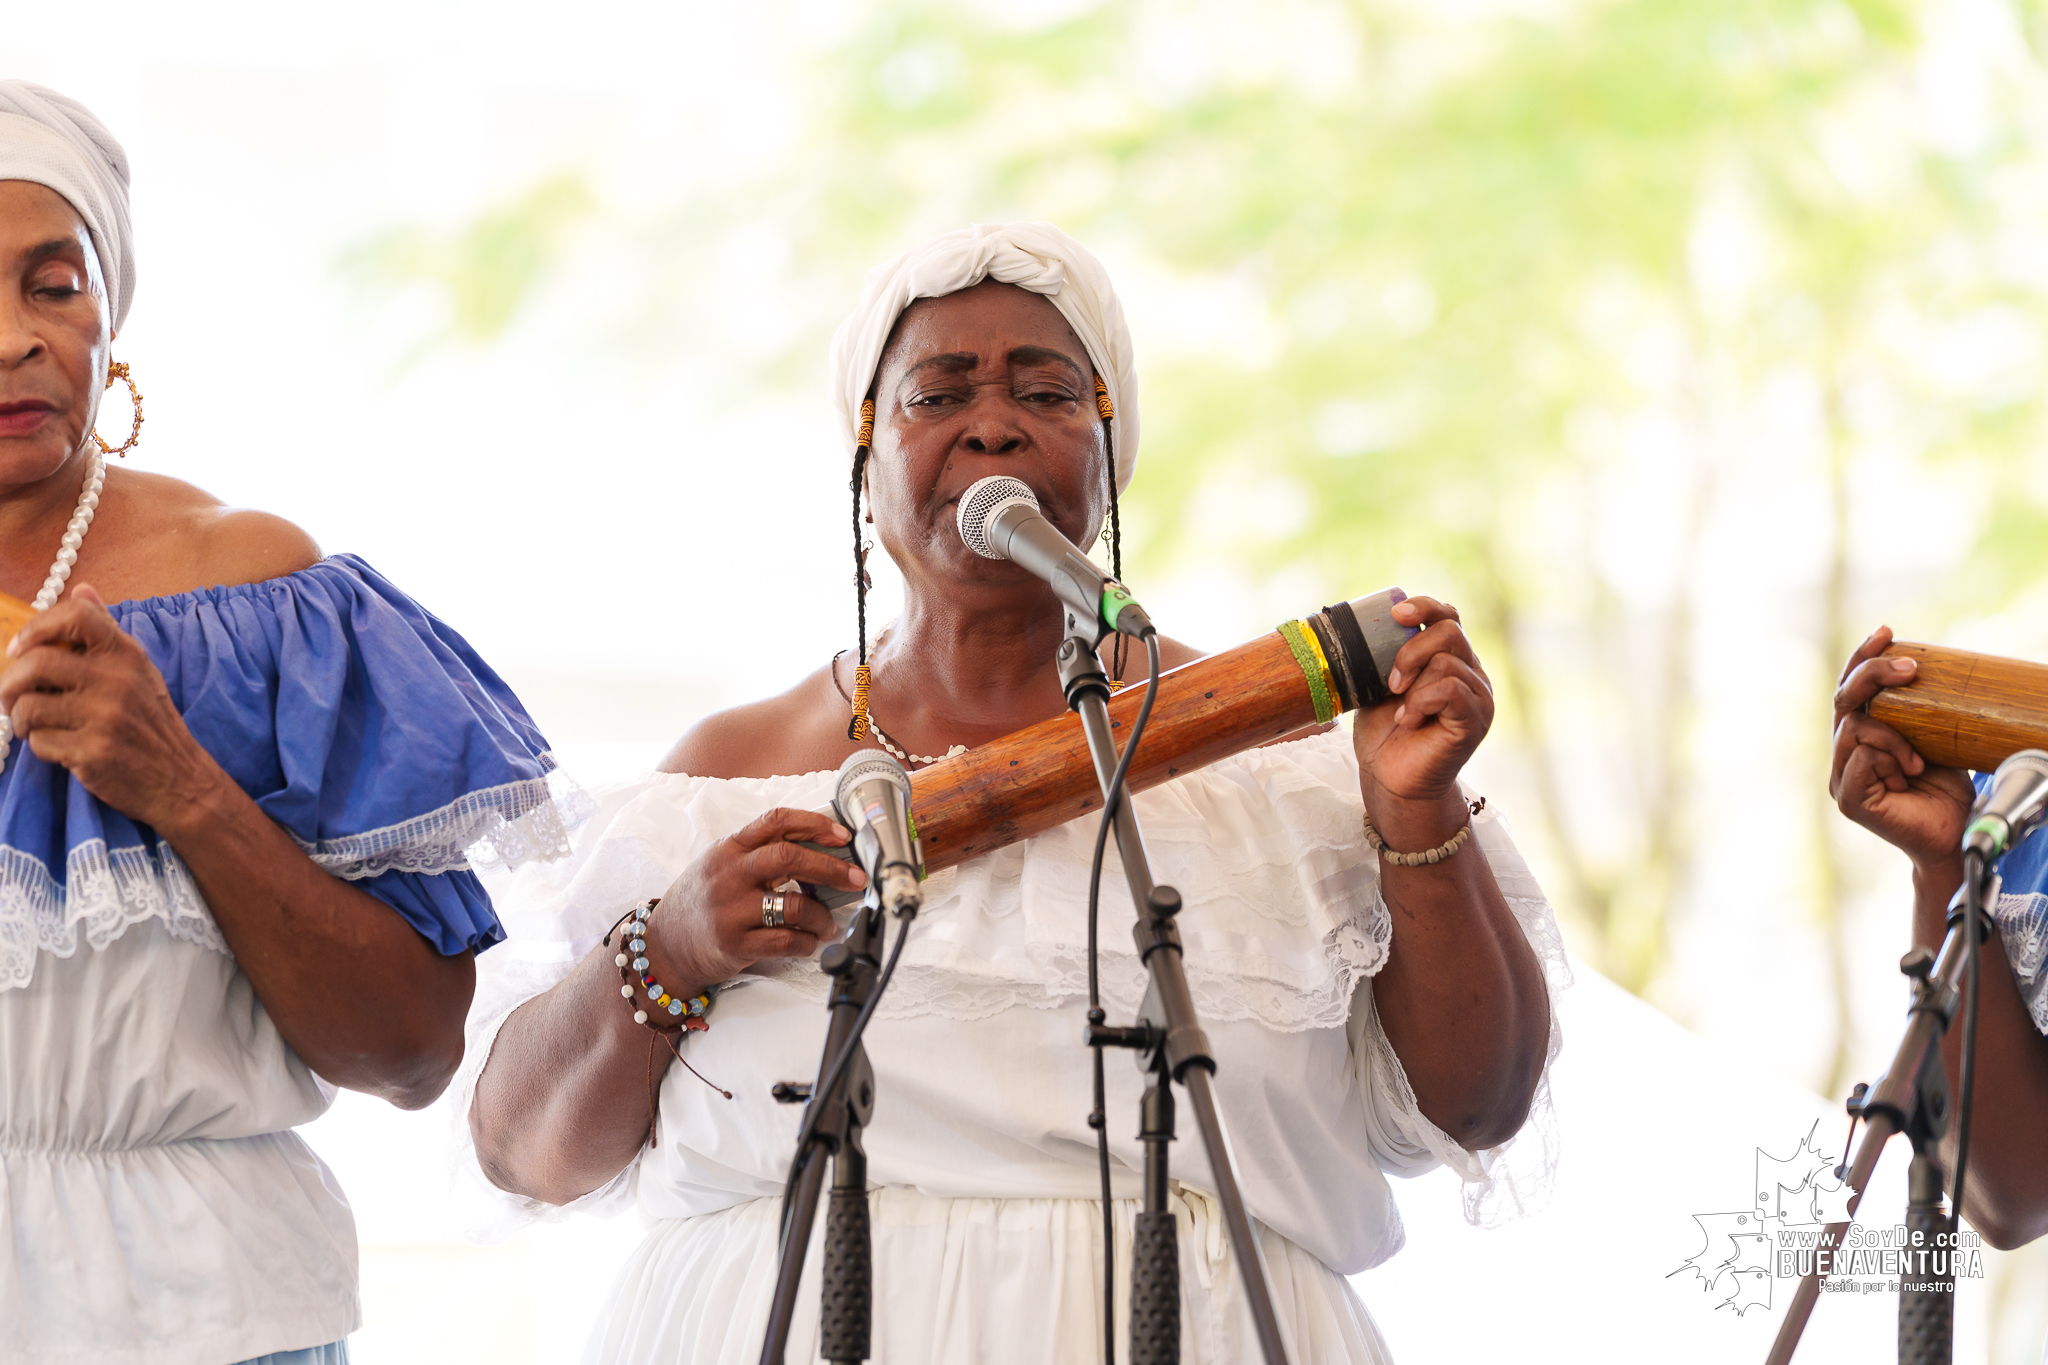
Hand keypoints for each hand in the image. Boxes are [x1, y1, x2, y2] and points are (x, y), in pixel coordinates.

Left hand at [0, 584, 231, 833]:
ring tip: (35, 727)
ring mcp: (106, 717)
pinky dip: (42, 748)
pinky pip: (40, 742)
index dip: (36, 626)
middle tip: (11, 698)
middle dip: (10, 684)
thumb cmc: (150, 722)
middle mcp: (118, 681)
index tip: (20, 648)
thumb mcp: (137, 670)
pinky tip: (61, 749)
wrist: (179, 779)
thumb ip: (105, 631)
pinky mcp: (93, 752)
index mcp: (127, 655)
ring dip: (21, 720)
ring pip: (28, 707)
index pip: (75, 616)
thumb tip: (82, 589)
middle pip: (35, 663)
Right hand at [648, 807, 868, 992]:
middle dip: (832, 868)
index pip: (776, 821)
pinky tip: (812, 941)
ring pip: (794, 905)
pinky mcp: (735, 944)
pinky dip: (808, 942)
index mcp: (729, 848)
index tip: (842, 835)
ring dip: (822, 915)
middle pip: (790, 858)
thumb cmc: (701, 901)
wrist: (664, 945)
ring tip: (829, 923)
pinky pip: (786, 941)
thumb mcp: (720, 863)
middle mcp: (729, 874)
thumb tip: (818, 847)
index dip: (814, 824)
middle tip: (856, 879)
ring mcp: (731, 910)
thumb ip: (759, 852)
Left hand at [1352, 596, 1493, 831]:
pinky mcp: (1475, 719)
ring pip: (1447, 661)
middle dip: (1411, 650)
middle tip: (1392, 681)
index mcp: (1449, 658)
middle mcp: (1471, 672)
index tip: (1395, 615)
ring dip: (1413, 684)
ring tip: (1401, 712)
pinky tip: (1409, 720)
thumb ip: (1386, 653)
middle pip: (1450, 630)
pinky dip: (1422, 702)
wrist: (1389, 778)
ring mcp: (1478, 695)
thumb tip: (1375, 623)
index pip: (1448, 616)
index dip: (1424, 607)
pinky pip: (1451, 689)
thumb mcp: (1379, 683)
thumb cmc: (1384, 733)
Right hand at [1831, 625, 1973, 868]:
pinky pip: (1861, 758)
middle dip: (1873, 675)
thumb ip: (1916, 712)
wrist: (1954, 836)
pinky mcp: (1848, 799)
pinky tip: (1911, 773)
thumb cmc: (1945, 792)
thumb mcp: (1933, 738)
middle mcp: (1844, 754)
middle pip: (1842, 699)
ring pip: (1854, 728)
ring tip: (1920, 759)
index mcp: (1859, 737)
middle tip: (1909, 669)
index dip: (1862, 658)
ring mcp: (1841, 777)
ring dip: (1893, 735)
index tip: (1886, 632)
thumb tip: (1922, 667)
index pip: (1850, 689)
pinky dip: (1889, 758)